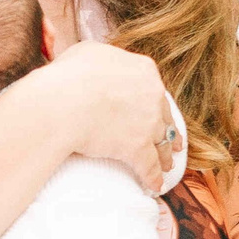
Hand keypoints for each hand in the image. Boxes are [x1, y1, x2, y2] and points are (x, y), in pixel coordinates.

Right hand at [20, 41, 173, 189]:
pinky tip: (155, 186)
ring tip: (166, 166)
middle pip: (163, 117)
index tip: (158, 112)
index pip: (153, 89)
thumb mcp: (88, 53)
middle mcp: (152, 95)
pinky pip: (149, 166)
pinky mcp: (138, 147)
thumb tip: (97, 64)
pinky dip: (153, 177)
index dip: (155, 103)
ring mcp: (148, 122)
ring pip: (162, 142)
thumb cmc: (69, 75)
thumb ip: (102, 59)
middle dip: (168, 132)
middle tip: (173, 144)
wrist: (64, 101)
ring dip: (164, 156)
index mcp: (143, 70)